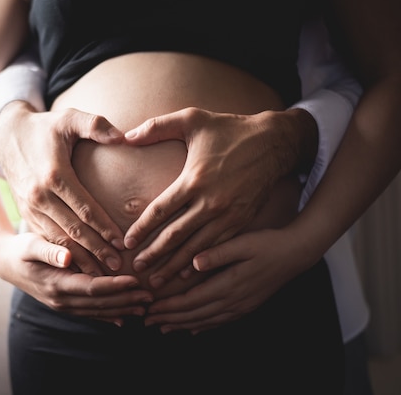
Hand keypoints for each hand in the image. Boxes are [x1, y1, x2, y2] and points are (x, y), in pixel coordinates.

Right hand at [0, 101, 126, 272]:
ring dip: (80, 259)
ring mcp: (31, 207)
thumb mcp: (69, 118)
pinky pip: (47, 239)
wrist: (6, 136)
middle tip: (117, 267)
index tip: (122, 242)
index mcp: (54, 175)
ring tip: (102, 274)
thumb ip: (96, 125)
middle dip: (96, 250)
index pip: (84, 207)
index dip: (104, 226)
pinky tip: (80, 266)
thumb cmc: (45, 127)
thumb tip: (122, 136)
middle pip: (72, 230)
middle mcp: (40, 196)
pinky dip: (64, 255)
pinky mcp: (26, 214)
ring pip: (58, 240)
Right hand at [0, 231, 153, 323]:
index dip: (115, 286)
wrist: (6, 263)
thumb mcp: (31, 244)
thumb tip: (67, 258)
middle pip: (100, 303)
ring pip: (98, 311)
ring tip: (144, 306)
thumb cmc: (21, 248)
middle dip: (126, 300)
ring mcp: (63, 306)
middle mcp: (61, 300)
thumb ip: (50, 251)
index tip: (134, 281)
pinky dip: (108, 315)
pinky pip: (90, 313)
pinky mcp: (64, 305)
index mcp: (56, 284)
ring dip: (122, 309)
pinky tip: (124, 317)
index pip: (92, 288)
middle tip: (150, 295)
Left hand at [122, 107, 316, 286]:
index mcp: (194, 179)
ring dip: (175, 265)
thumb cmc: (229, 129)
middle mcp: (211, 201)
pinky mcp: (241, 221)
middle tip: (137, 269)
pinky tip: (189, 273)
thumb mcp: (193, 119)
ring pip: (196, 247)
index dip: (142, 228)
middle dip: (154, 254)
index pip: (161, 210)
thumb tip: (126, 136)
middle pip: (175, 235)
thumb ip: (157, 127)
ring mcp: (228, 215)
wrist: (275, 143)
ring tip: (158, 280)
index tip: (127, 242)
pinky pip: (217, 247)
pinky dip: (201, 261)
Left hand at [143, 227, 315, 332]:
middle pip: (195, 315)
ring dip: (183, 325)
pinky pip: (221, 321)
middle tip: (147, 322)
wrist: (296, 254)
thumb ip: (218, 253)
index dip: (168, 307)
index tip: (149, 309)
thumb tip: (193, 262)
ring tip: (164, 328)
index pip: (191, 300)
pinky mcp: (247, 305)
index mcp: (229, 285)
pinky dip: (204, 326)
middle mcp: (234, 300)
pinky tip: (194, 329)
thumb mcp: (243, 243)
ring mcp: (242, 305)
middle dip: (169, 319)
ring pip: (206, 321)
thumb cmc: (268, 244)